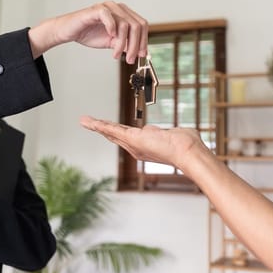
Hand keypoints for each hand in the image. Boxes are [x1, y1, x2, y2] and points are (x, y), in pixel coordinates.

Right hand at [28, 1, 147, 63]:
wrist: (69, 32)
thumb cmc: (89, 34)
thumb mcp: (112, 42)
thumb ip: (125, 44)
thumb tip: (139, 52)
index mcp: (124, 14)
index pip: (142, 25)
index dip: (144, 41)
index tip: (142, 55)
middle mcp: (118, 8)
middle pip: (137, 25)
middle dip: (136, 45)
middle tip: (130, 58)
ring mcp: (108, 7)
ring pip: (126, 24)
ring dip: (123, 43)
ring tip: (116, 54)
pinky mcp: (97, 10)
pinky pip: (110, 17)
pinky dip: (113, 30)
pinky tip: (110, 39)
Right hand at [79, 116, 208, 171]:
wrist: (187, 151)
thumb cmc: (187, 145)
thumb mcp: (177, 135)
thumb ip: (172, 134)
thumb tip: (173, 132)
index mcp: (147, 147)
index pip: (129, 137)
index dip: (118, 133)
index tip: (109, 129)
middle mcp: (137, 148)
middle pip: (116, 136)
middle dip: (103, 130)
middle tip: (89, 124)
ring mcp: (133, 143)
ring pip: (111, 132)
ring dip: (97, 126)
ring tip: (85, 121)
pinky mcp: (131, 137)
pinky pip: (111, 129)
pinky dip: (98, 124)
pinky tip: (87, 121)